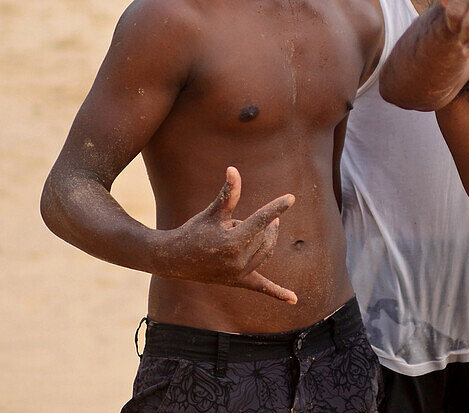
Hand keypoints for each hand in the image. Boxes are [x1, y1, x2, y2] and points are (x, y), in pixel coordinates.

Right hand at [163, 167, 296, 303]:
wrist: (174, 259)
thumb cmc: (193, 231)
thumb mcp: (212, 212)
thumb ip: (228, 194)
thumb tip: (234, 169)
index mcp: (232, 242)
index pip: (261, 221)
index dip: (276, 208)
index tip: (291, 198)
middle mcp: (238, 261)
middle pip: (263, 235)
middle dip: (253, 225)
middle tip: (233, 224)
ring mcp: (239, 274)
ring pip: (265, 251)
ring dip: (259, 239)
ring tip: (244, 232)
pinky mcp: (238, 282)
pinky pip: (262, 287)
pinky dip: (278, 293)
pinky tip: (294, 300)